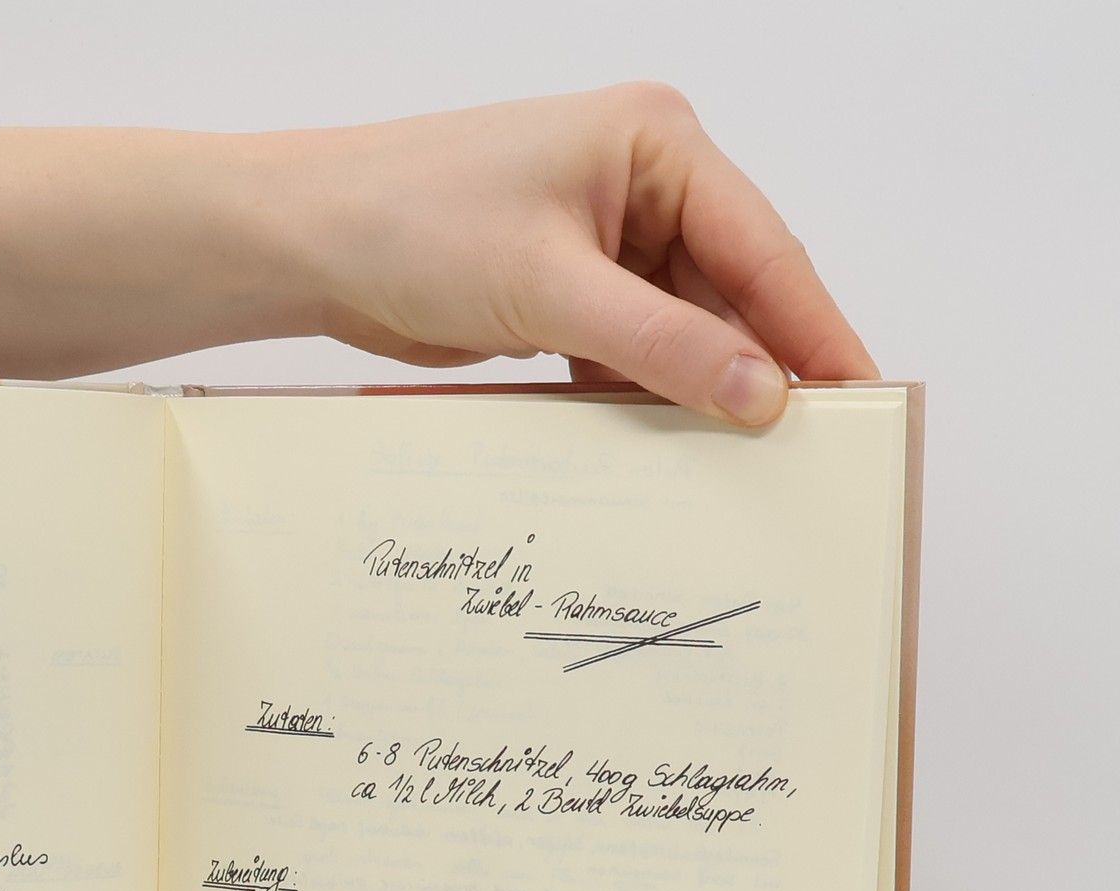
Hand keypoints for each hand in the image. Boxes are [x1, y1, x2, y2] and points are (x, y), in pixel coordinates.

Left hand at [279, 82, 876, 423]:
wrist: (310, 246)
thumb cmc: (414, 223)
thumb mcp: (551, 289)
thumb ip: (661, 345)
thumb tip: (760, 394)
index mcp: (656, 145)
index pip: (761, 247)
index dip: (812, 327)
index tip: (859, 393)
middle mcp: (641, 185)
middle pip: (728, 292)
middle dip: (758, 368)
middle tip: (806, 450)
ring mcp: (601, 242)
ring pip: (679, 330)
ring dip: (697, 392)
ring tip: (740, 466)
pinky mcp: (562, 294)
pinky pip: (627, 353)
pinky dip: (640, 398)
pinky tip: (662, 451)